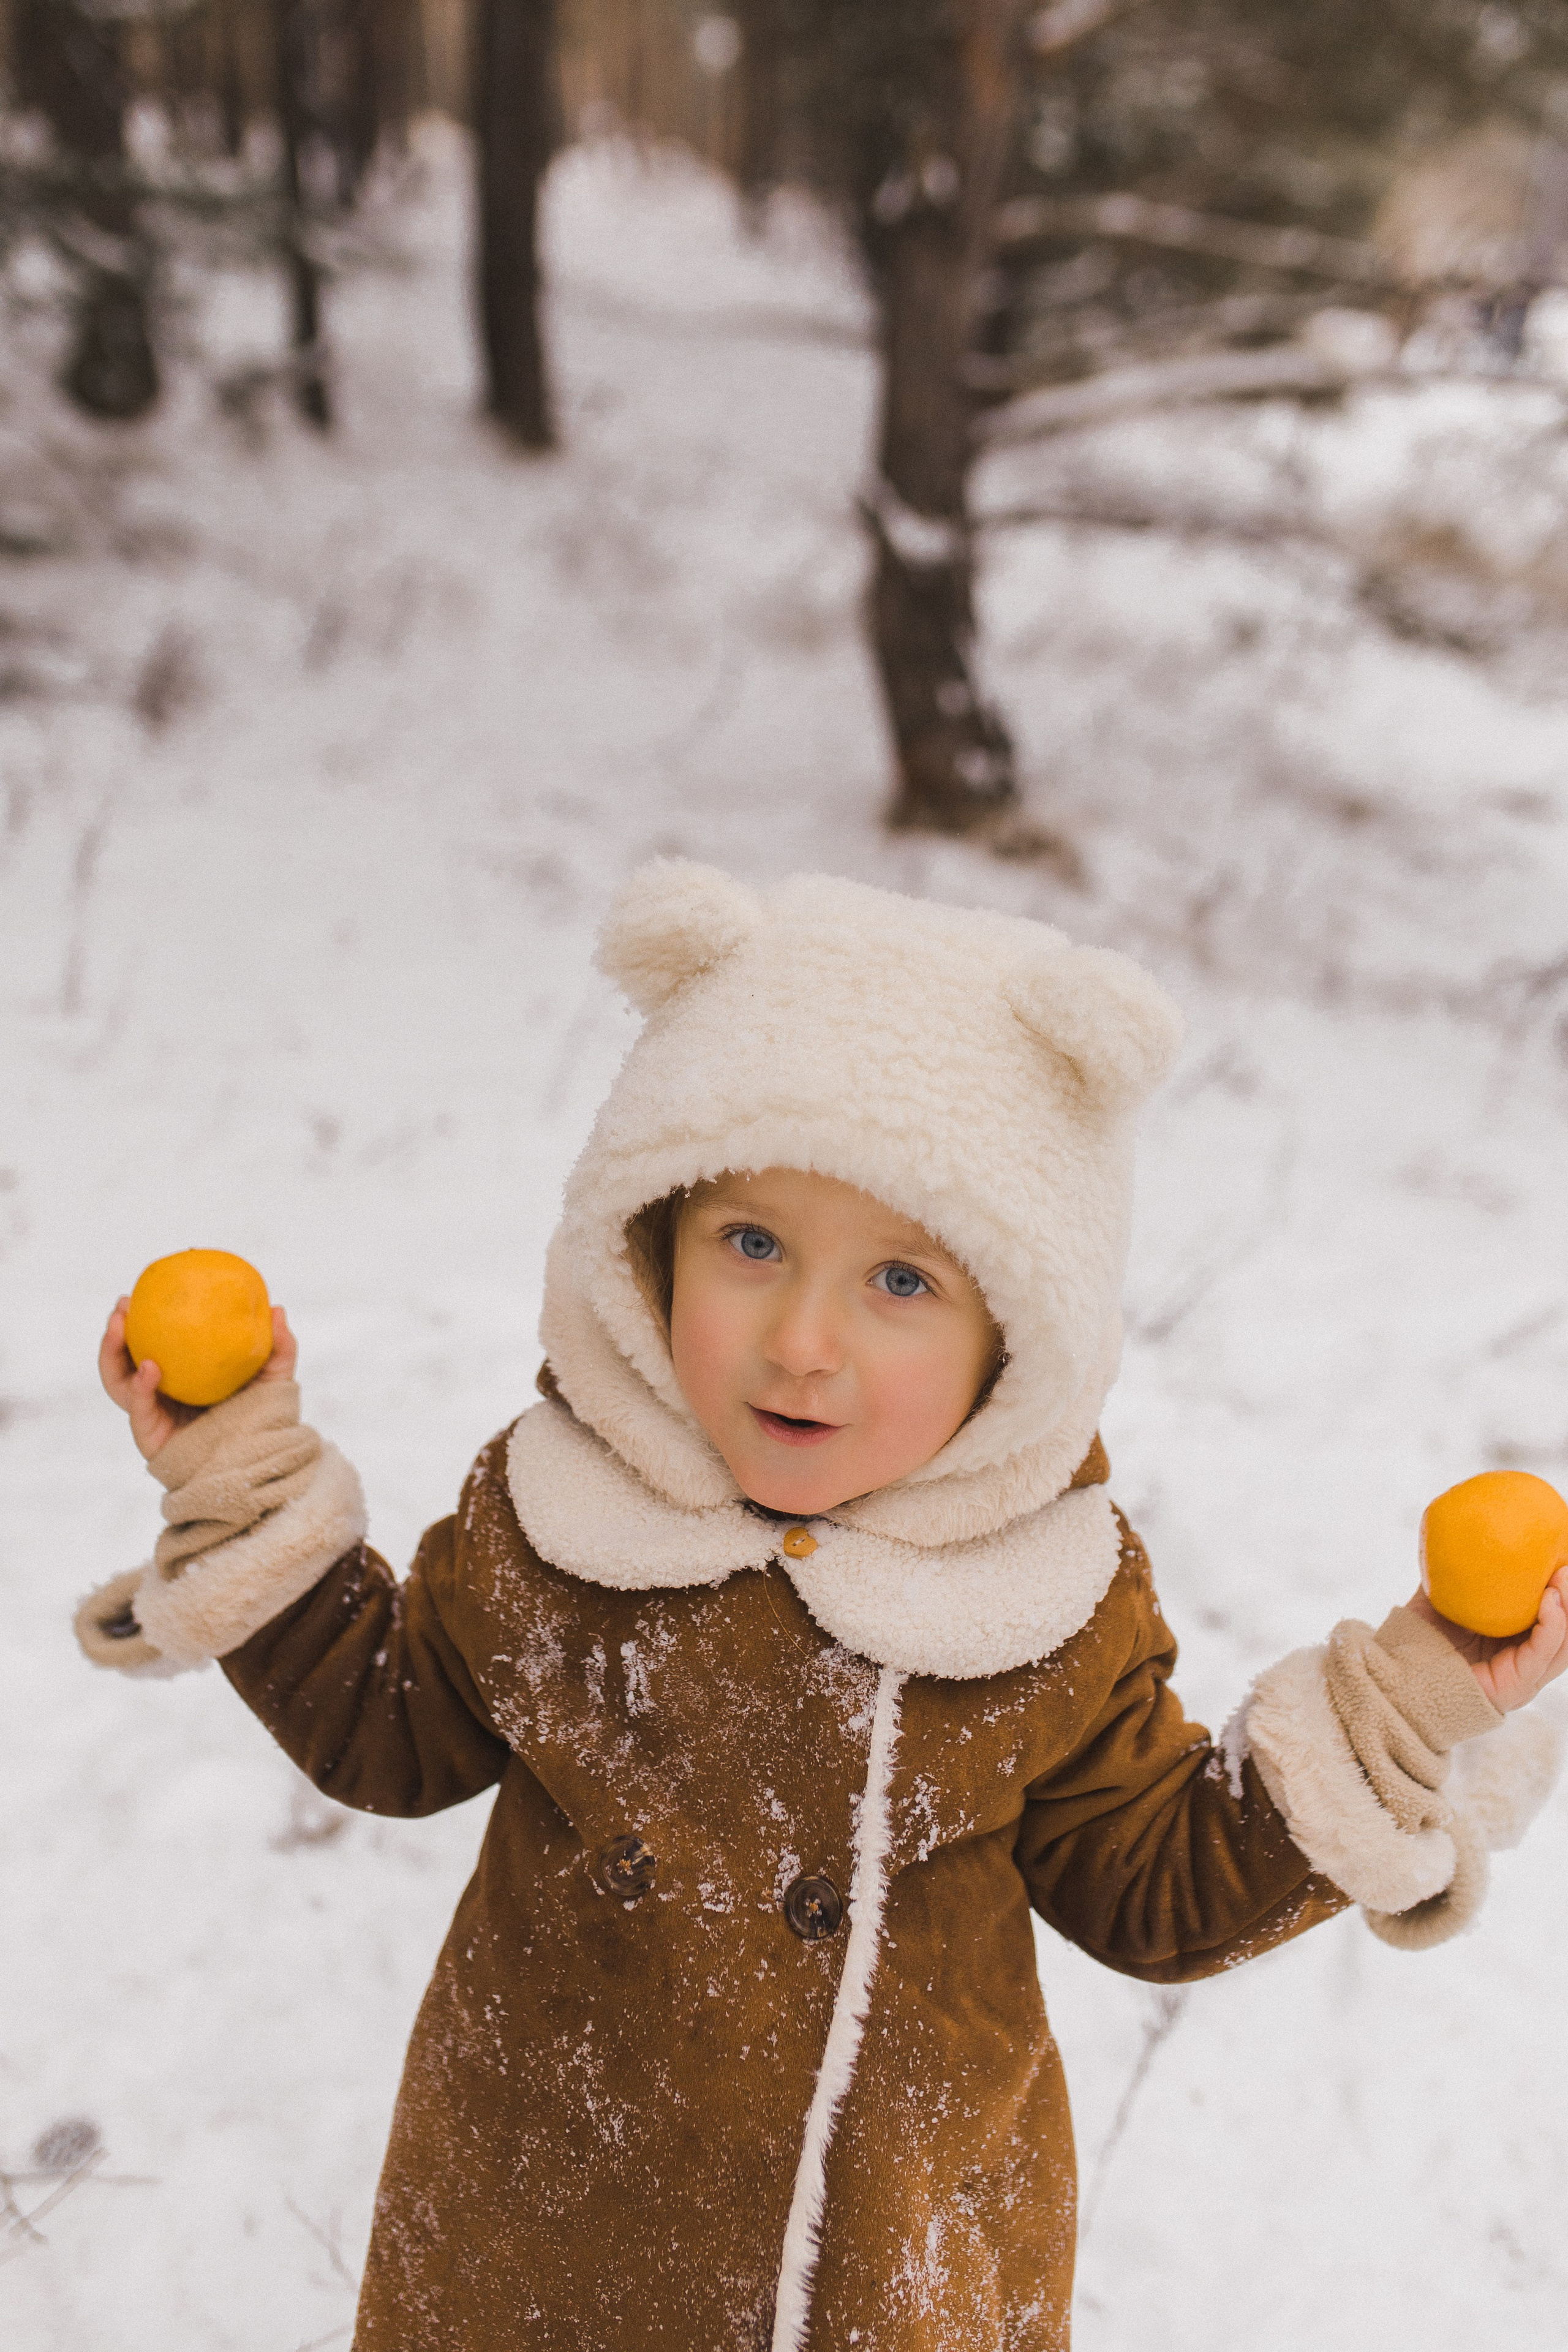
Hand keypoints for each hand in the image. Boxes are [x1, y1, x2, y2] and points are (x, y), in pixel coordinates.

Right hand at [99, 1300, 297, 1462]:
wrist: (261, 1465)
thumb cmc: (266, 1421)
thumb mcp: (275, 1379)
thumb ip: (279, 1347)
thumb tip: (277, 1308)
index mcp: (184, 1376)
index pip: (157, 1342)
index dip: (147, 1317)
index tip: (149, 1288)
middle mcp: (163, 1394)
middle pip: (127, 1358)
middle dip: (117, 1331)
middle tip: (122, 1304)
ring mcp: (154, 1415)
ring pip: (119, 1382)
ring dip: (112, 1352)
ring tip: (119, 1325)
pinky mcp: (151, 1438)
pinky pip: (139, 1409)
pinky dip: (139, 1387)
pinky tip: (148, 1368)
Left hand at [1407, 1568, 1567, 1712]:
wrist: (1399, 1671)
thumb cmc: (1419, 1636)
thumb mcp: (1446, 1595)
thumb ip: (1459, 1571)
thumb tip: (1465, 1533)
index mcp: (1515, 1641)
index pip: (1553, 1616)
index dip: (1562, 1590)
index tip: (1561, 1555)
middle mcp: (1525, 1660)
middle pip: (1566, 1630)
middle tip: (1567, 1563)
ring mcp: (1524, 1676)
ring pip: (1563, 1644)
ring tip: (1564, 1574)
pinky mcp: (1516, 1686)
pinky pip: (1543, 1654)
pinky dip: (1554, 1625)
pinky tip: (1551, 1599)